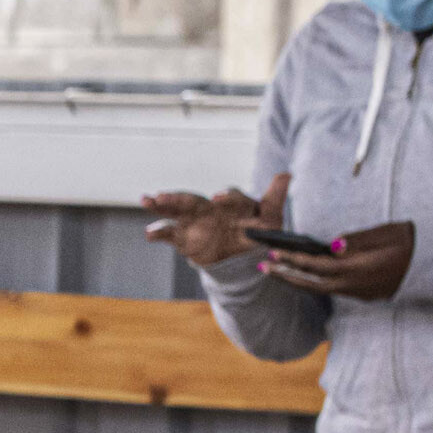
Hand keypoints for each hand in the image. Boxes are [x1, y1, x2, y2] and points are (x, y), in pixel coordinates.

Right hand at [140, 174, 286, 269]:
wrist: (241, 259)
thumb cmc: (257, 234)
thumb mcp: (270, 220)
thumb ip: (274, 198)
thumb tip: (285, 174)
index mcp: (233, 204)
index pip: (229, 197)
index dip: (224, 197)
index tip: (218, 198)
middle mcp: (211, 208)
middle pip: (193, 199)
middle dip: (178, 197)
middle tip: (163, 196)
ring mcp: (194, 221)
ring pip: (176, 210)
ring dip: (161, 205)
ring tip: (147, 200)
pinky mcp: (183, 237)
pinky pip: (169, 233)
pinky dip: (158, 232)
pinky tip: (149, 234)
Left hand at [258, 219, 414, 300]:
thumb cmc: (410, 242)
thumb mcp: (385, 233)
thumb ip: (357, 241)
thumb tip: (332, 246)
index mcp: (357, 268)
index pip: (316, 265)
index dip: (293, 260)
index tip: (273, 254)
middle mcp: (354, 285)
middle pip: (311, 284)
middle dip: (285, 276)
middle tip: (263, 268)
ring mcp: (359, 292)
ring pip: (321, 289)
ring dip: (298, 281)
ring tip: (277, 272)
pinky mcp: (363, 294)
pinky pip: (333, 290)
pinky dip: (314, 283)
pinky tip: (305, 276)